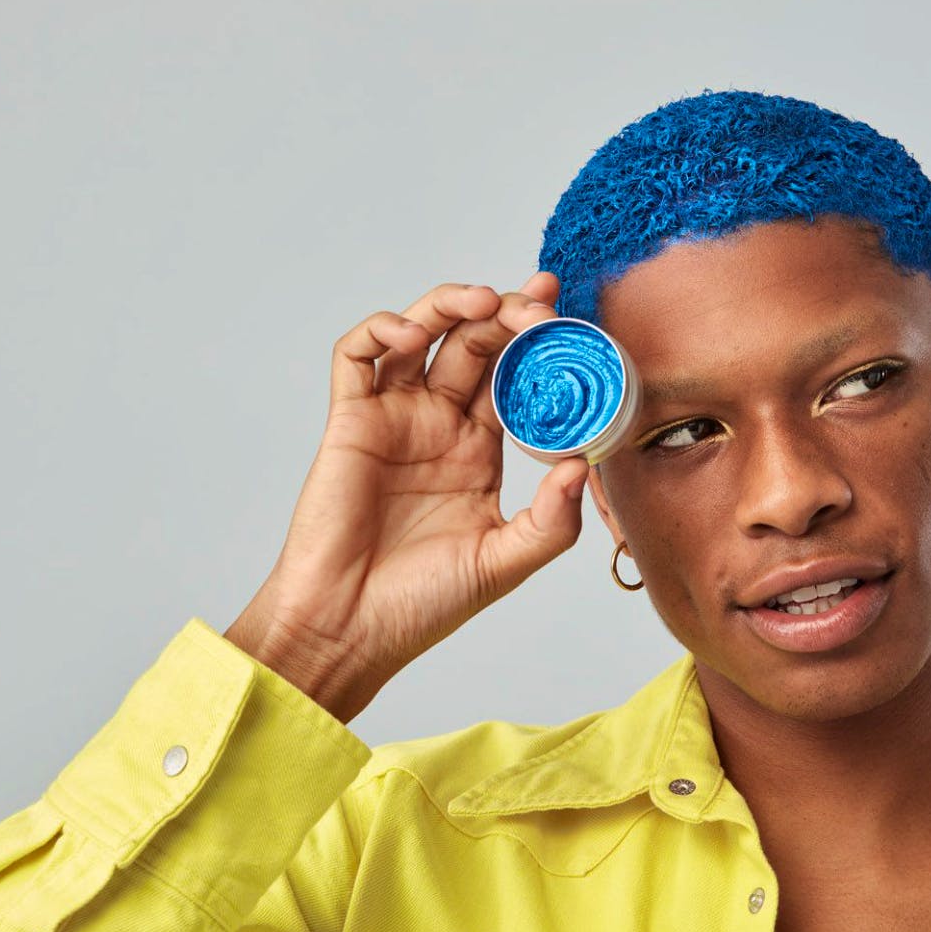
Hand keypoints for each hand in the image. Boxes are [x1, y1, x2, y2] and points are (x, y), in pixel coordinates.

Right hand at [224, 273, 589, 721]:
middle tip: (538, 306)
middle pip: (476, 343)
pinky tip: (411, 334)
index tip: (567, 315)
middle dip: (508, 313)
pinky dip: (380, 330)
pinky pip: (357, 357)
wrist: (349, 629)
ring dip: (450, 305)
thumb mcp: (503, 564)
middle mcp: (439, 424)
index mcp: (480, 450)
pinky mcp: (349, 420)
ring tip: (483, 302)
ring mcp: (393, 417)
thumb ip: (550, 521)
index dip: (540, 342)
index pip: (516, 377)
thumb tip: (581, 463)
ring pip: (422, 334)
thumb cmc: (420, 605)